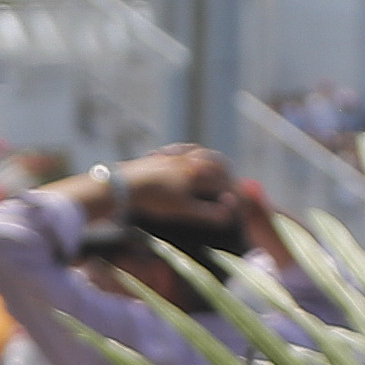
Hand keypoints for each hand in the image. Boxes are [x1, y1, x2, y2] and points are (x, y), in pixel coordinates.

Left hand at [118, 145, 237, 232]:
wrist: (124, 185)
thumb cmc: (155, 199)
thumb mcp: (185, 211)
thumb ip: (210, 213)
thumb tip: (230, 213)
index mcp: (198, 172)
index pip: (224, 180)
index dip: (234, 191)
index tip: (240, 200)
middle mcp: (189, 159)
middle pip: (214, 161)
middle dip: (225, 170)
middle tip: (231, 177)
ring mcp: (173, 156)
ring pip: (197, 152)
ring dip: (207, 158)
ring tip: (210, 164)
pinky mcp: (158, 157)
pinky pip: (178, 151)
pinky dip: (186, 153)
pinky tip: (180, 157)